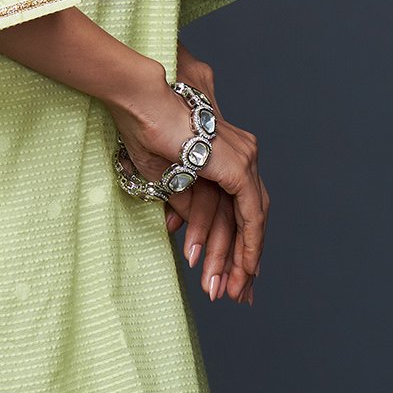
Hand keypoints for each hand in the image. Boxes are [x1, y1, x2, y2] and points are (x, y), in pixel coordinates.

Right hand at [111, 62, 266, 306]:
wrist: (142, 98)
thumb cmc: (143, 128)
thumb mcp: (162, 176)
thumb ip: (180, 201)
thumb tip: (178, 230)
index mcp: (223, 157)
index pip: (236, 208)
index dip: (233, 244)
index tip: (228, 274)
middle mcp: (241, 157)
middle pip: (248, 218)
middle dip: (242, 260)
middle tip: (239, 294)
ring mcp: (244, 159)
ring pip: (250, 221)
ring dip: (241, 260)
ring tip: (232, 291)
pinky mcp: (239, 167)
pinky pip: (250, 216)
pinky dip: (249, 244)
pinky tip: (244, 270)